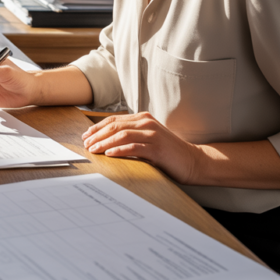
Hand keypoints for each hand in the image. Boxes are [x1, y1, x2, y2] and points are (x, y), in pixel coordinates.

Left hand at [82, 112, 201, 184]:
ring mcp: (153, 135)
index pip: (114, 120)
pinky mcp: (157, 149)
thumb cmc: (168, 152)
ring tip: (93, 149)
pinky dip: (119, 150)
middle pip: (115, 126)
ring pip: (122, 135)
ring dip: (104, 143)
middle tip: (86, 144)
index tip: (86, 135)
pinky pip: (134, 147)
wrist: (194, 161)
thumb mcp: (148, 138)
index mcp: (143, 118)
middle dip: (97, 135)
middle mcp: (147, 123)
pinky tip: (109, 155)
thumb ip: (132, 135)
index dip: (98, 127)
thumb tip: (106, 141)